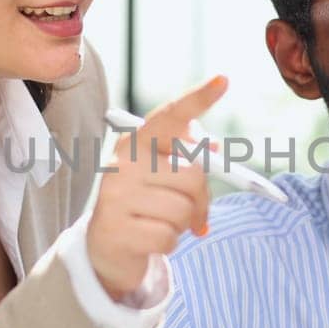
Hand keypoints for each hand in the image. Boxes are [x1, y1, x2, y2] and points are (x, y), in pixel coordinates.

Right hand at [87, 75, 228, 298]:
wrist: (105, 246)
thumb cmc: (145, 202)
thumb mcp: (162, 174)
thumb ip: (189, 159)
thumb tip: (215, 149)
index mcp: (137, 142)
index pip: (171, 116)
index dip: (198, 99)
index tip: (223, 80)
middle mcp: (122, 162)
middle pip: (192, 174)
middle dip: (202, 198)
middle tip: (195, 211)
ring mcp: (116, 196)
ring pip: (183, 209)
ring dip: (185, 223)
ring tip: (165, 222)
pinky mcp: (117, 230)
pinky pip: (169, 237)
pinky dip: (170, 243)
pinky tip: (151, 238)